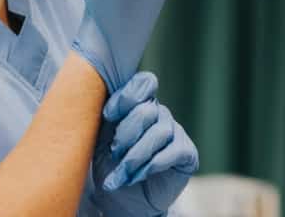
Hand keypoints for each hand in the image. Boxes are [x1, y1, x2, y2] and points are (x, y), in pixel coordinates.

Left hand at [93, 72, 197, 212]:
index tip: (108, 116)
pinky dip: (153, 165)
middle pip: (148, 110)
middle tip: (114, 153)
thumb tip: (98, 97)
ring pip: (159, 132)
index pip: (143, 83)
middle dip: (126, 134)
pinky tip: (139, 176)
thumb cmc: (109, 166)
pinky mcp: (187, 153)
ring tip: (122, 173)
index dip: (126, 97)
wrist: (121, 200)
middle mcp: (159, 114)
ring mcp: (175, 132)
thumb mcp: (100, 139)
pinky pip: (174, 151)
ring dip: (136, 156)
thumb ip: (104, 117)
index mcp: (138, 105)